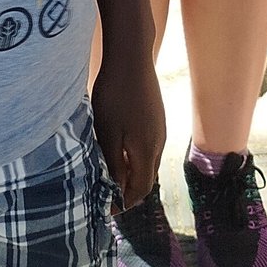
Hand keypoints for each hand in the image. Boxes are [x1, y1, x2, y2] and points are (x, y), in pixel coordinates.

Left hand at [90, 48, 165, 211]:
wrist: (131, 57)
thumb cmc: (115, 95)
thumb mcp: (107, 134)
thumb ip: (114, 164)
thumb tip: (117, 192)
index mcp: (147, 151)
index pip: (140, 189)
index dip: (123, 203)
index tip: (105, 209)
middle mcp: (159, 143)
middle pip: (146, 178)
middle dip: (129, 191)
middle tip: (106, 196)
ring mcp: (160, 128)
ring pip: (148, 162)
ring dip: (132, 173)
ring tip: (110, 174)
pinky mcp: (157, 117)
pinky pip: (149, 147)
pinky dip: (135, 157)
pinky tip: (119, 149)